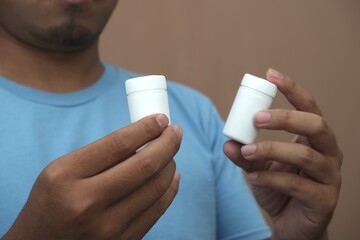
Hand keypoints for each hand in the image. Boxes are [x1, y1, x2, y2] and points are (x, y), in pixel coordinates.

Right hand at [3, 114, 181, 239]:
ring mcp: (107, 228)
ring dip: (171, 164)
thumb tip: (146, 138)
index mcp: (66, 176)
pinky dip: (170, 188)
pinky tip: (172, 176)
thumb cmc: (51, 202)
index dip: (146, 128)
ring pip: (156, 187)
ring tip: (171, 153)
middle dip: (168, 143)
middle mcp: (87, 203)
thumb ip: (100, 155)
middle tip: (176, 131)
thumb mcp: (61, 170)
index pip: (119, 144)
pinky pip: (158, 209)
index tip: (161, 119)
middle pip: (145, 165)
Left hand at [224, 69, 342, 239]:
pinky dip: (272, 178)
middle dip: (285, 118)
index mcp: (315, 139)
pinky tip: (253, 178)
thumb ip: (244, 154)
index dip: (292, 89)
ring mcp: (330, 177)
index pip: (309, 107)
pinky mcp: (324, 200)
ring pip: (306, 155)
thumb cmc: (278, 189)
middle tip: (257, 118)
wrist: (290, 225)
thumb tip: (227, 142)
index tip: (271, 74)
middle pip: (315, 125)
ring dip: (271, 150)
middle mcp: (329, 153)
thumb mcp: (259, 166)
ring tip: (245, 151)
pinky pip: (298, 184)